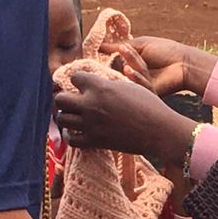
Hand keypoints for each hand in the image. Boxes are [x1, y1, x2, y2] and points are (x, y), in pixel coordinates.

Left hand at [53, 71, 196, 161]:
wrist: (158, 130)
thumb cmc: (149, 105)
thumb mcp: (129, 86)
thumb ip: (109, 84)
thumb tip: (98, 83)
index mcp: (100, 87)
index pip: (74, 77)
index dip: (77, 80)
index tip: (81, 84)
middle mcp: (91, 104)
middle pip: (60, 99)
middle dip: (63, 98)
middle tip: (71, 101)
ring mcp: (90, 124)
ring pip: (61, 118)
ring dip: (65, 116)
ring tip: (72, 116)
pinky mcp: (94, 141)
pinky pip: (70, 139)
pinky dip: (70, 135)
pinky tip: (77, 131)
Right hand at [103, 41, 178, 93]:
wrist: (185, 62)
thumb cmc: (165, 51)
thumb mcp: (139, 45)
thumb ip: (118, 47)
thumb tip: (99, 46)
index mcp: (130, 65)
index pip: (112, 65)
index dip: (104, 61)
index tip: (93, 55)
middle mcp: (133, 77)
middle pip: (116, 73)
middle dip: (113, 62)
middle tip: (104, 57)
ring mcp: (139, 87)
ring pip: (127, 77)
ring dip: (127, 62)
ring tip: (124, 51)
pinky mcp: (147, 95)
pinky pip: (136, 86)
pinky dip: (134, 76)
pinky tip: (129, 68)